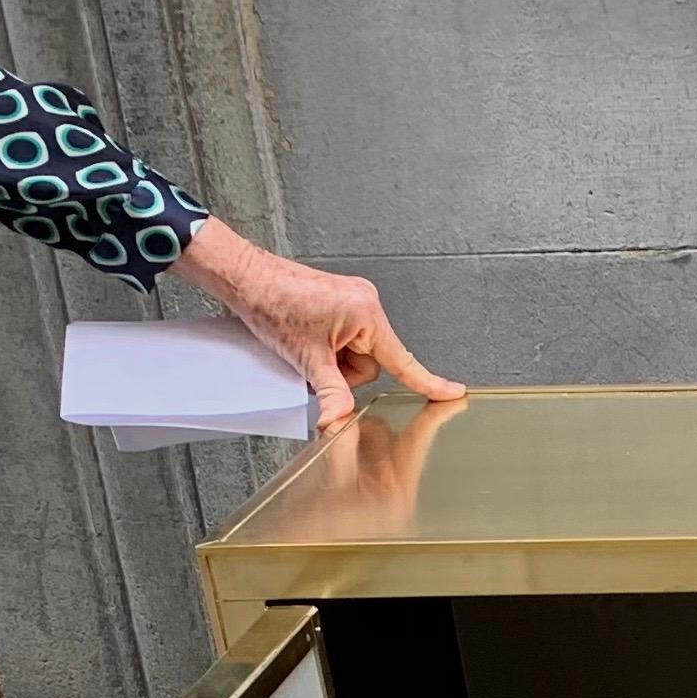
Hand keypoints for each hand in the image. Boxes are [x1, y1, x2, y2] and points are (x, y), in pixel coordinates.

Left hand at [181, 218, 464, 431]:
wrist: (241, 275)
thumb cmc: (270, 300)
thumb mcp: (305, 358)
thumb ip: (331, 394)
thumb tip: (340, 421)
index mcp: (366, 314)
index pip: (403, 360)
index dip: (429, 382)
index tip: (455, 393)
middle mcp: (364, 304)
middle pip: (372, 363)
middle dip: (343, 371)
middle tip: (313, 362)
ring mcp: (351, 302)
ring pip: (355, 355)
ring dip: (332, 362)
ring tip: (304, 347)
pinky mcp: (337, 303)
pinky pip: (344, 339)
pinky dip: (326, 348)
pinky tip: (304, 339)